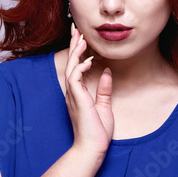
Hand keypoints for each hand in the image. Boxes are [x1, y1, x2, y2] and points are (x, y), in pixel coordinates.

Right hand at [64, 23, 113, 158]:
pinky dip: (80, 66)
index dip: (78, 52)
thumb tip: (106, 72)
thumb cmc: (97, 131)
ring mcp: (73, 94)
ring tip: (82, 38)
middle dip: (74, 45)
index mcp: (78, 92)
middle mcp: (73, 91)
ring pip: (71, 66)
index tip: (82, 38)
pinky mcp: (76, 98)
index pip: (76, 67)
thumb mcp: (104, 106)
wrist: (93, 147)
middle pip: (71, 62)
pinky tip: (89, 60)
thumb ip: (103, 89)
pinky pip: (74, 77)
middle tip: (77, 29)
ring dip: (76, 52)